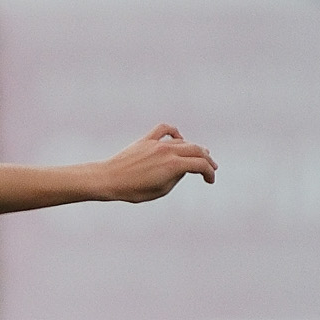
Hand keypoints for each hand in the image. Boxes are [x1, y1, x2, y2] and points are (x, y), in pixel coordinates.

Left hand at [100, 124, 216, 202]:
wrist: (108, 179)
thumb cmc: (132, 190)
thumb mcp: (160, 190)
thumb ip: (176, 177)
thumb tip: (183, 168)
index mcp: (174, 165)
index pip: (200, 165)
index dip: (209, 173)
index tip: (210, 180)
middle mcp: (168, 151)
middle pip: (196, 150)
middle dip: (206, 159)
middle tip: (211, 167)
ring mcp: (157, 143)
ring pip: (183, 142)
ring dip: (193, 148)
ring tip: (199, 154)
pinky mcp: (146, 140)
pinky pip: (164, 129)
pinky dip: (174, 132)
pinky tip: (178, 138)